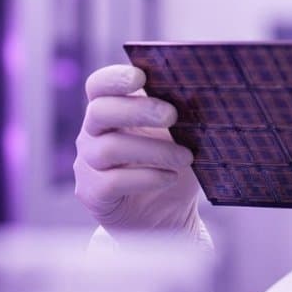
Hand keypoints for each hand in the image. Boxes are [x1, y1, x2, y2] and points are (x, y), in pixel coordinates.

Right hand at [74, 64, 202, 232]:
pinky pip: (113, 182)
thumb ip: (180, 115)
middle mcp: (91, 134)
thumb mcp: (179, 136)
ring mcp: (88, 165)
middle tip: (172, 115)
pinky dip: (147, 177)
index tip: (141, 76)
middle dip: (138, 110)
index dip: (114, 78)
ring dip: (153, 150)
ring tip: (185, 157)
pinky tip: (170, 178)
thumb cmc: (172, 166)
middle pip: (100, 111)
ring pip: (109, 149)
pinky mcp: (92, 194)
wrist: (168, 215)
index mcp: (110, 111)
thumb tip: (204, 94)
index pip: (98, 86)